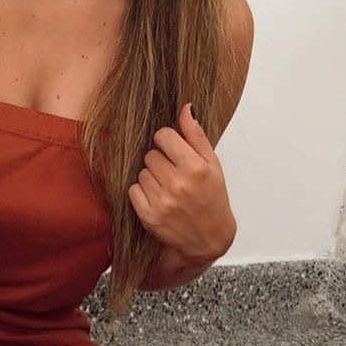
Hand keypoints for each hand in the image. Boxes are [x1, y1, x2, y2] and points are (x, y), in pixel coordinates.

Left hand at [128, 103, 235, 263]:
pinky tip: (158, 199)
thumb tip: (186, 108)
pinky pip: (133, 190)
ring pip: (141, 172)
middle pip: (150, 154)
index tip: (174, 151)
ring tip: (167, 188)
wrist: (210, 238)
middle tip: (173, 174)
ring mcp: (162, 201)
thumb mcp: (212, 165)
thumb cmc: (213, 199)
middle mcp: (178, 184)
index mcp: (195, 168)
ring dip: (151, 177)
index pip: (163, 136)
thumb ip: (196, 136)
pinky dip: (142, 193)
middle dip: (160, 161)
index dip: (167, 142)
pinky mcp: (149, 217)